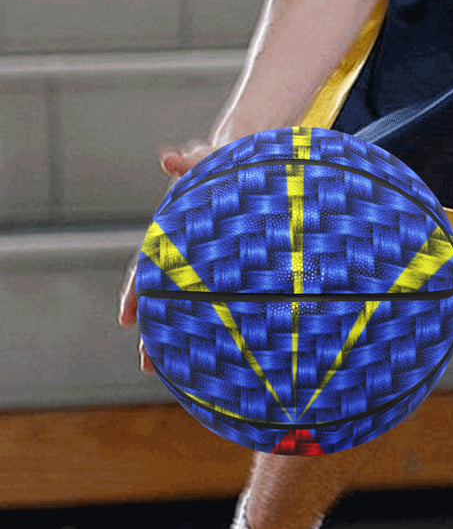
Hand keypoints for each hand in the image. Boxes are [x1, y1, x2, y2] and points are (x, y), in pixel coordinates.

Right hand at [118, 143, 214, 371]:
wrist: (251, 165)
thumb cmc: (226, 164)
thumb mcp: (209, 162)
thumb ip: (190, 161)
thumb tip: (168, 158)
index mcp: (175, 234)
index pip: (148, 266)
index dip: (135, 293)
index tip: (126, 319)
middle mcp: (188, 256)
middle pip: (165, 297)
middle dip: (155, 330)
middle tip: (148, 365)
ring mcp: (210, 265)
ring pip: (192, 305)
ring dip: (185, 337)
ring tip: (182, 371)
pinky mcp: (235, 271)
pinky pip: (224, 301)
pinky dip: (221, 326)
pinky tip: (227, 355)